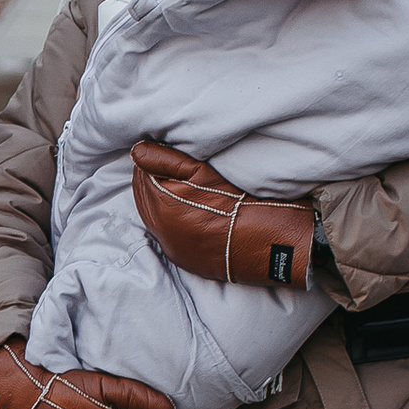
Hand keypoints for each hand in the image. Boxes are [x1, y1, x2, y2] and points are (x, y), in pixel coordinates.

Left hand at [131, 141, 317, 290]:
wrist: (271, 243)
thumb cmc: (243, 203)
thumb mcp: (205, 172)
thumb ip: (167, 159)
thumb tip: (137, 150)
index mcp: (161, 207)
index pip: (143, 174)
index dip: (155, 158)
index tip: (168, 149)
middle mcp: (161, 231)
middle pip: (145, 195)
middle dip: (155, 178)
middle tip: (173, 163)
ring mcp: (173, 247)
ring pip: (154, 215)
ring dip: (162, 198)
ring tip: (182, 184)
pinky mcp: (185, 259)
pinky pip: (167, 233)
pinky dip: (171, 218)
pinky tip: (188, 207)